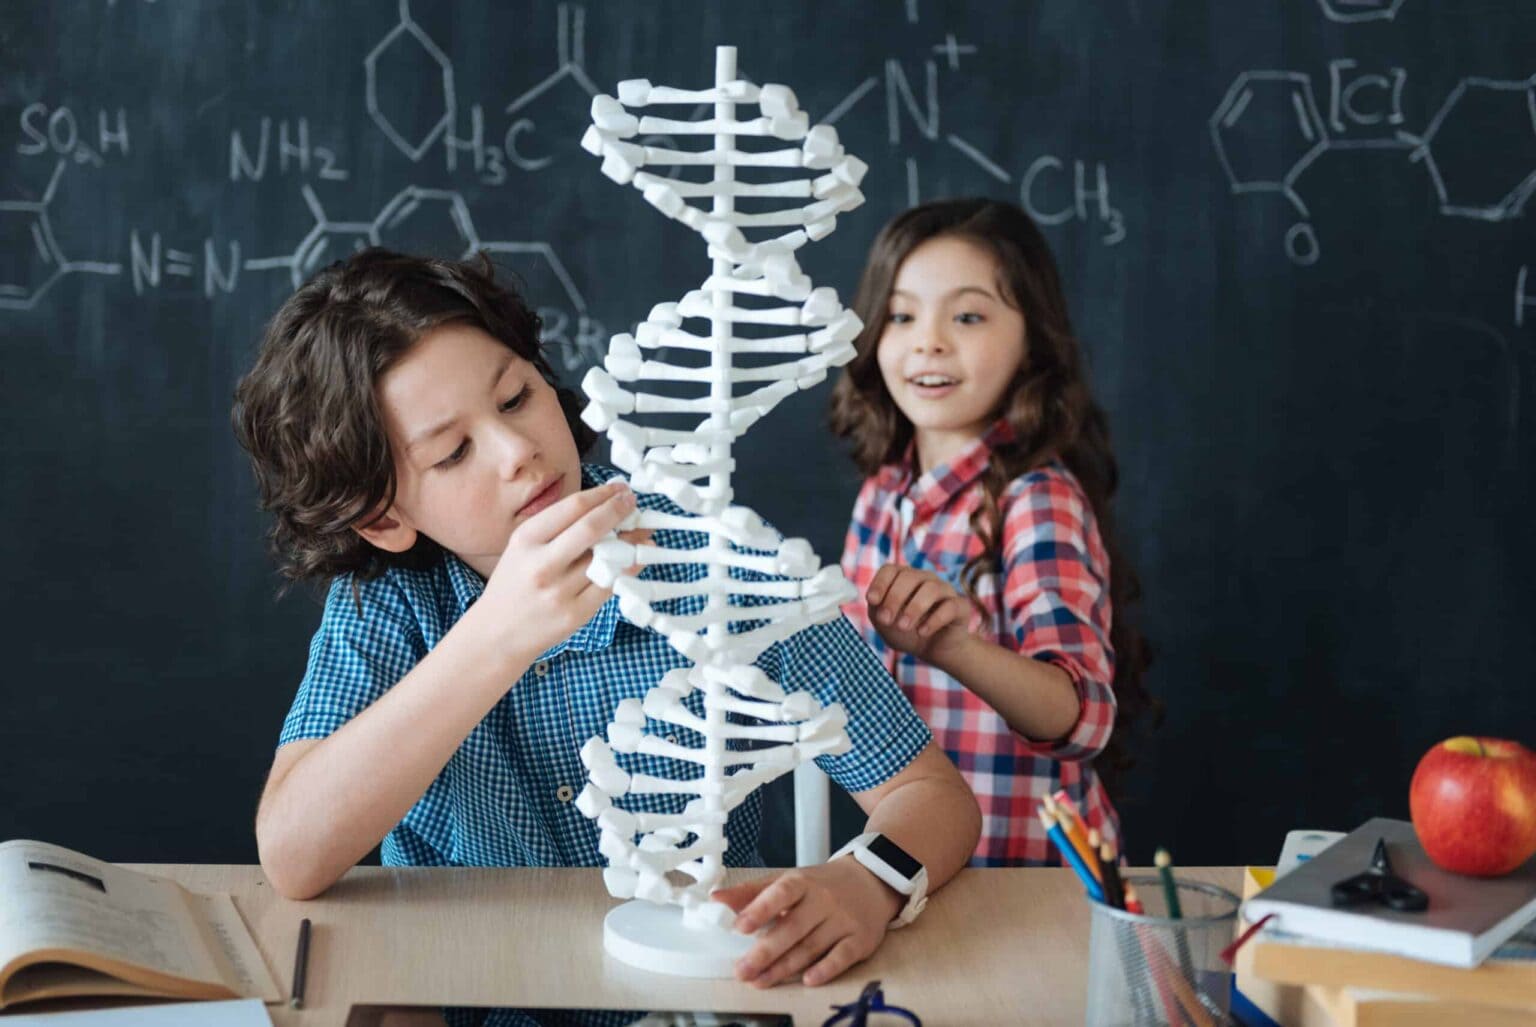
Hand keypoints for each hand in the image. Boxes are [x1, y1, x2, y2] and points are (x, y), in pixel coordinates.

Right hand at [476, 480, 644, 663]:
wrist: (498, 634)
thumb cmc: (514, 584)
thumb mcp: (522, 547)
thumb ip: (556, 528)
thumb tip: (602, 506)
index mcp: (526, 540)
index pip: (572, 507)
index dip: (602, 494)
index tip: (619, 488)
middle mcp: (542, 564)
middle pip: (591, 528)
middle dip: (619, 510)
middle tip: (633, 502)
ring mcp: (559, 591)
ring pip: (606, 558)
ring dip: (631, 540)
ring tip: (643, 530)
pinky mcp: (576, 614)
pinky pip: (611, 585)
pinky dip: (629, 568)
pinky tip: (638, 557)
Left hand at [711, 858, 899, 988]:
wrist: (871, 881)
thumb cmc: (821, 885)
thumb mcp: (788, 880)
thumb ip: (752, 892)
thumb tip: (715, 899)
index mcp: (802, 882)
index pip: (780, 893)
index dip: (760, 909)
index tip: (739, 926)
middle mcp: (823, 899)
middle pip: (792, 928)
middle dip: (765, 952)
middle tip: (742, 971)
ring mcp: (843, 919)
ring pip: (811, 946)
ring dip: (784, 967)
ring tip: (760, 982)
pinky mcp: (861, 939)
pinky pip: (842, 956)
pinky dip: (825, 969)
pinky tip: (808, 980)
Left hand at [865, 564, 970, 662]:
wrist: (933, 650)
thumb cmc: (906, 632)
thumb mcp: (885, 624)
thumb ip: (877, 610)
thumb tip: (874, 601)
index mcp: (904, 579)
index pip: (890, 569)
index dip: (880, 583)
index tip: (872, 601)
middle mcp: (925, 579)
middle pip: (909, 576)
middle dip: (894, 598)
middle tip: (886, 620)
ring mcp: (944, 590)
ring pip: (931, 589)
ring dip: (914, 608)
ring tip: (903, 627)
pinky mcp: (960, 606)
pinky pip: (950, 606)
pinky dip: (934, 620)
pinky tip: (922, 632)